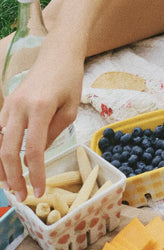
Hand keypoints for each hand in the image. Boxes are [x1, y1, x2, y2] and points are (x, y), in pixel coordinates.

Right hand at [0, 39, 82, 200]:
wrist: (57, 54)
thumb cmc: (69, 79)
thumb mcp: (70, 109)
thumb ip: (52, 134)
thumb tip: (34, 157)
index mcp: (39, 108)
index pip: (34, 149)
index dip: (35, 173)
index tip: (38, 191)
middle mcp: (19, 107)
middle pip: (8, 150)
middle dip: (13, 177)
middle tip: (21, 196)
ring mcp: (9, 105)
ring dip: (1, 167)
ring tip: (10, 187)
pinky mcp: (6, 104)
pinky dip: (0, 151)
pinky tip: (4, 166)